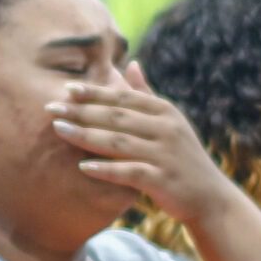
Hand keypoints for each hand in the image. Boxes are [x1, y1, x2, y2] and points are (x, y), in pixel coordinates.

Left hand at [48, 62, 238, 227]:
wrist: (210, 198)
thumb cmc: (182, 157)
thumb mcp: (170, 121)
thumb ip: (147, 94)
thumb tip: (130, 63)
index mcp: (164, 111)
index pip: (124, 97)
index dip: (95, 92)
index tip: (67, 89)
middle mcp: (165, 128)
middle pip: (116, 117)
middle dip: (80, 111)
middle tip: (50, 108)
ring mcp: (165, 154)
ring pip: (118, 141)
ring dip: (85, 135)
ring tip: (58, 129)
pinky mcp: (163, 180)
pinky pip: (129, 172)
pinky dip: (105, 169)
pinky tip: (82, 167)